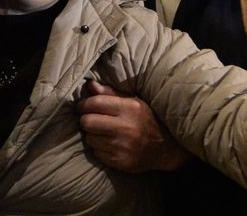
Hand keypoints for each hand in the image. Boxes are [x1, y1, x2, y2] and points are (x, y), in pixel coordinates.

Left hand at [76, 80, 192, 172]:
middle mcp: (125, 127)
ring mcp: (122, 146)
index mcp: (129, 108)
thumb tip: (90, 85)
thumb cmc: (145, 120)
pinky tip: (108, 144)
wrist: (164, 148)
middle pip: (87, 122)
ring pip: (90, 138)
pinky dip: (99, 148)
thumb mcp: (133, 101)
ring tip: (102, 133)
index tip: (82, 107)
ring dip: (92, 135)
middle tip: (89, 119)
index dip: (83, 104)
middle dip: (85, 120)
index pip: (95, 103)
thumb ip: (111, 93)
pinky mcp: (119, 161)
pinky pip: (96, 153)